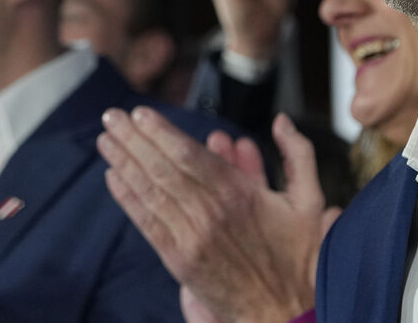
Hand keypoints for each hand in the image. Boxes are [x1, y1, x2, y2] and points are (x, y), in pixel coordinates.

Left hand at [98, 109, 334, 322]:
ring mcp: (191, 238)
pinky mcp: (180, 260)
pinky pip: (148, 224)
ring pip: (151, 192)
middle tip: (112, 116)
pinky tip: (113, 178)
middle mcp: (210, 213)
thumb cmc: (298, 260)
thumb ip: (298, 154)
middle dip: (134, 139)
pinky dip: (128, 199)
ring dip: (125, 162)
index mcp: (240, 194)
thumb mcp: (312, 201)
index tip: (141, 113)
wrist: (284, 313)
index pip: (189, 155)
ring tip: (105, 139)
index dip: (161, 132)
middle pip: (163, 168)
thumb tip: (282, 121)